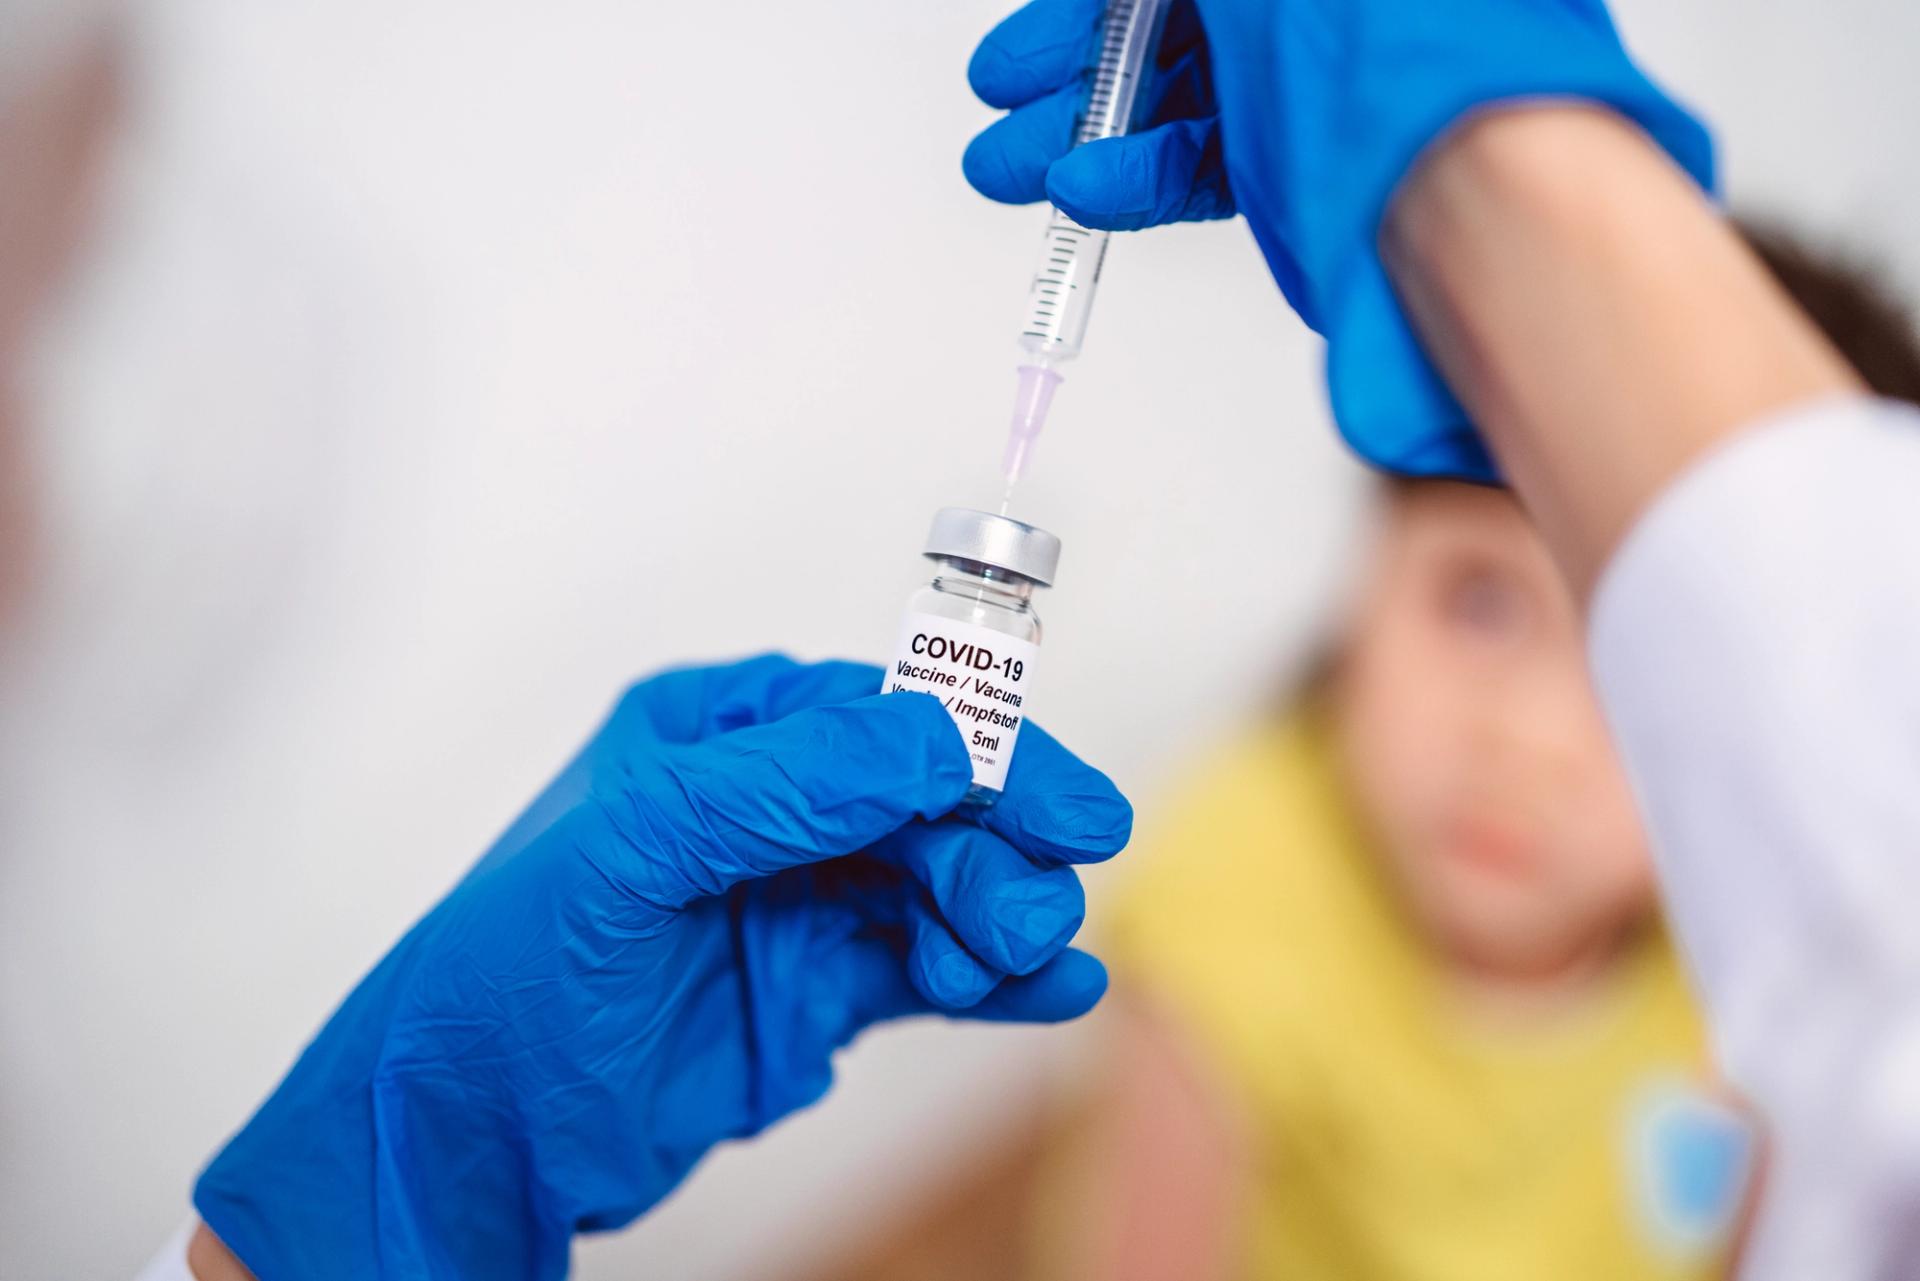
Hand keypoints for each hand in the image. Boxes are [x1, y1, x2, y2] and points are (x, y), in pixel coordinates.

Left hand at [193, 655, 1129, 1279]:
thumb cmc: (504, 979)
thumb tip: (936, 743)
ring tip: (1020, 961)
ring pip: (939, 887)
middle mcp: (766, 808)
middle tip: (1036, 907)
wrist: (468, 1143)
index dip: (978, 750)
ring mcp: (796, 901)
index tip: (1053, 801)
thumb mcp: (631, 853)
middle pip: (927, 803)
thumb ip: (781, 786)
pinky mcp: (817, 992)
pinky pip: (926, 970)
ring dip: (997, 918)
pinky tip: (1048, 992)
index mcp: (715, 738)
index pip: (873, 716)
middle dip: (993, 848)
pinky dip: (994, 982)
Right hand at [962, 0, 1713, 480]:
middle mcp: (1314, 8)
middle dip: (1072, 65)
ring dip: (1083, 132)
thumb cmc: (1405, 43)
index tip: (1033, 41)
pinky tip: (1082, 191)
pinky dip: (1138, 179)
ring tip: (1011, 167)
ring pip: (1171, 100)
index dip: (1091, 4)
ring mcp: (1306, 85)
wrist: (1475, 186)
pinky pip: (1202, 164)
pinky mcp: (1301, 165)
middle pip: (1165, 24)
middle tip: (1005, 96)